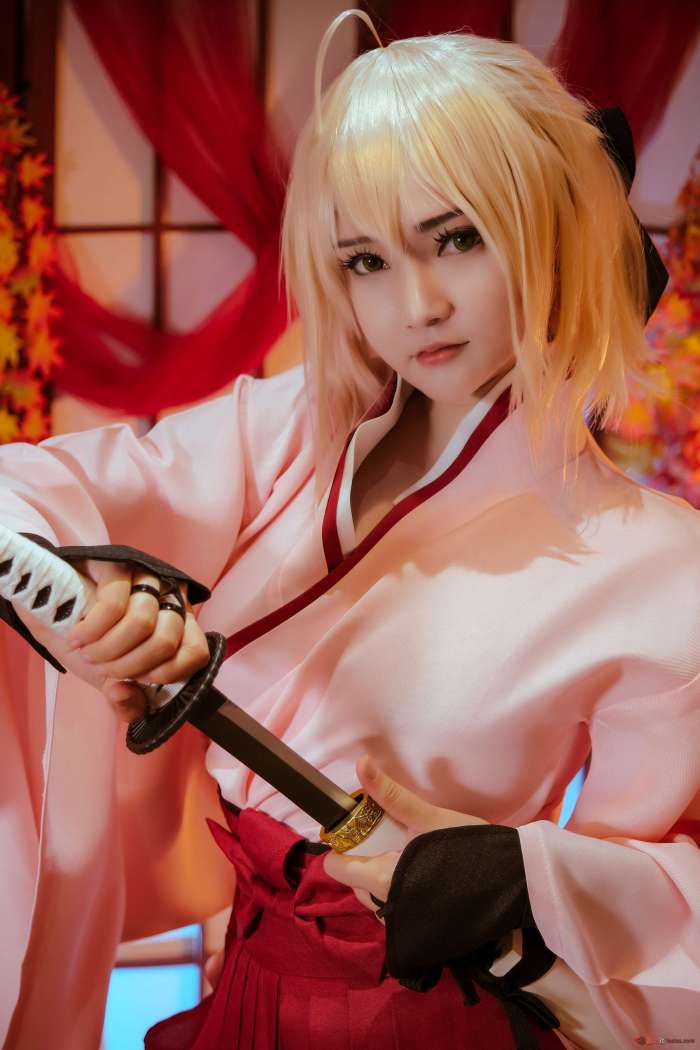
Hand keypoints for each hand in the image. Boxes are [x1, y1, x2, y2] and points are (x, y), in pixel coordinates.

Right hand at [16, 559, 209, 721]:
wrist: (48, 613)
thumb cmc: (90, 645)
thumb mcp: (109, 679)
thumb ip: (125, 701)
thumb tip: (124, 695)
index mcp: (177, 627)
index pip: (195, 652)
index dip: (167, 673)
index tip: (136, 680)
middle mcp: (168, 599)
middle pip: (166, 640)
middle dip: (128, 665)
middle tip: (102, 667)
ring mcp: (145, 578)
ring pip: (142, 623)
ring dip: (107, 649)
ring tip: (87, 653)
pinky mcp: (118, 565)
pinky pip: (114, 604)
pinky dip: (92, 630)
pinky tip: (77, 637)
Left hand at [323, 756, 488, 921]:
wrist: (512, 884)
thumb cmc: (469, 848)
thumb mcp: (428, 816)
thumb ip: (391, 794)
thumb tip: (361, 763)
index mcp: (383, 880)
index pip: (338, 868)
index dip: (342, 846)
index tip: (358, 830)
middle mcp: (387, 908)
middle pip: (355, 882)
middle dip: (365, 859)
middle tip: (388, 837)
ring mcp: (403, 922)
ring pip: (374, 896)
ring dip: (381, 875)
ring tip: (406, 853)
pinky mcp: (419, 927)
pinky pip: (394, 908)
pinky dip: (398, 889)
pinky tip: (419, 873)